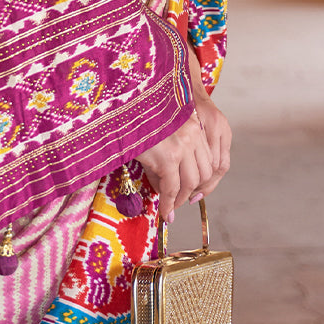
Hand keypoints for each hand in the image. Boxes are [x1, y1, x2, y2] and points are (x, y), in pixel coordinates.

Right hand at [137, 88, 231, 223]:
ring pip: (190, 183)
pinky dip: (169, 204)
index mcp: (193, 122)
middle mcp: (192, 133)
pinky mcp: (167, 158)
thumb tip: (168, 186)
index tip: (188, 190)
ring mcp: (181, 146)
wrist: (115, 110)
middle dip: (192, 191)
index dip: (199, 179)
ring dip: (180, 199)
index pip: (207, 159)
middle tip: (179, 200)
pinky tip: (165, 213)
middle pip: (203, 173)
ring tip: (171, 207)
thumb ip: (170, 151)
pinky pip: (171, 188)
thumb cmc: (132, 117)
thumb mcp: (159, 128)